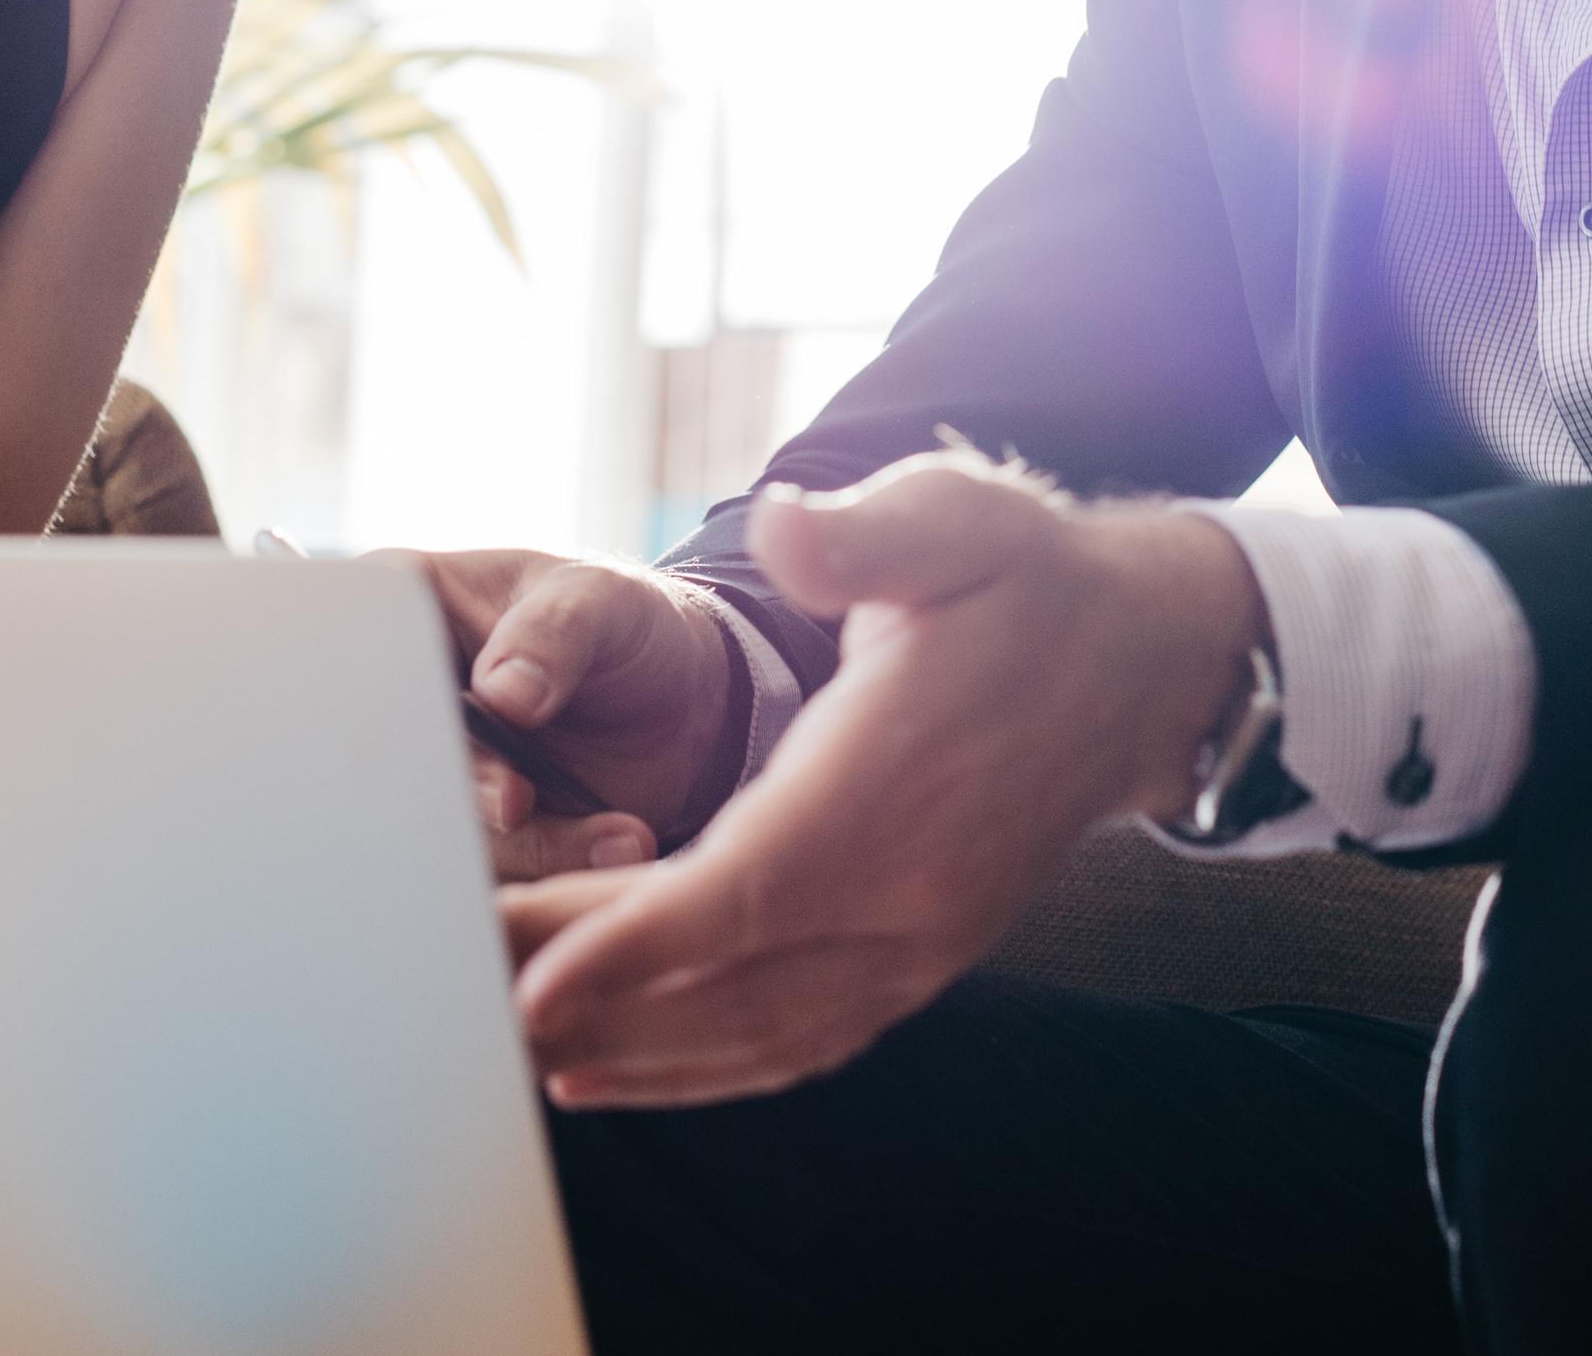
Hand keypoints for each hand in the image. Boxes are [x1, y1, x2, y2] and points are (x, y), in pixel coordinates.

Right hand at [387, 548, 745, 880]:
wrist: (685, 704)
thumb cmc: (627, 625)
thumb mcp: (603, 601)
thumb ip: (554, 632)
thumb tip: (502, 694)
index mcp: (405, 610)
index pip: (356, 650)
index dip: (387, 698)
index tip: (454, 721)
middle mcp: (404, 700)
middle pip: (383, 758)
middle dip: (457, 786)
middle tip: (519, 798)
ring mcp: (437, 773)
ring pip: (439, 826)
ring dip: (528, 840)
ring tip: (622, 831)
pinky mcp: (477, 835)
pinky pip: (494, 869)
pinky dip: (557, 864)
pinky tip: (621, 842)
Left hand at [495, 453, 1267, 1109]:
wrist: (1139, 664)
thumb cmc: (1025, 582)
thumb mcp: (954, 519)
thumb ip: (862, 535)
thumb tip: (785, 530)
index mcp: (893, 782)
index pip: (749, 887)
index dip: (635, 944)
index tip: (532, 982)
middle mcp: (909, 890)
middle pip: (727, 978)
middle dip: (587, 1000)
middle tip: (452, 997)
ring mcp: (917, 942)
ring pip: (758, 1033)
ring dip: (631, 1054)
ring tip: (506, 1054)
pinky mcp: (916, 961)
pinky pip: (797, 1041)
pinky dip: (700, 1071)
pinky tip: (607, 1071)